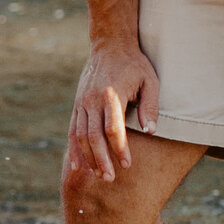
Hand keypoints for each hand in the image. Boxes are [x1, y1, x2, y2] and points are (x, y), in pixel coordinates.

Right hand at [69, 40, 160, 182]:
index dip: (119, 148)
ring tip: (98, 175)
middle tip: (110, 178)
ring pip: (81, 135)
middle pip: (93, 136)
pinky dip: (74, 148)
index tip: (127, 164)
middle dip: (101, 159)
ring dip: (88, 158)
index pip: (113, 128)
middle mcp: (93, 99)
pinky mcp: (77, 104)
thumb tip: (151, 131)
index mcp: (112, 94)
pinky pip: (73, 129)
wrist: (109, 45)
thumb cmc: (134, 64)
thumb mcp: (150, 81)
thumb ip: (150, 106)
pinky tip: (78, 165)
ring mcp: (82, 102)